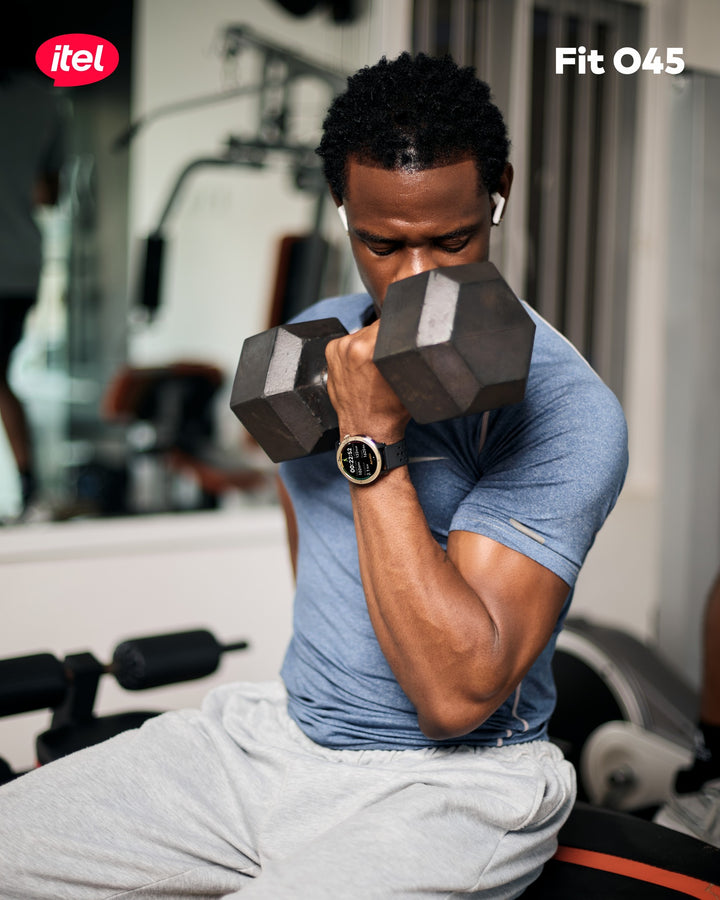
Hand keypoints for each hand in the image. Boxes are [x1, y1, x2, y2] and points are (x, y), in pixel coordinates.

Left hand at [325, 320, 409, 442]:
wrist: (366, 431)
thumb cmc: (389, 411)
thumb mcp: (406, 376)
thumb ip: (404, 349)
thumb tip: (408, 331)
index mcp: (366, 348)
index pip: (388, 322)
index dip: (398, 331)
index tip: (401, 341)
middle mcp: (348, 346)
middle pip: (374, 328)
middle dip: (383, 339)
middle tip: (387, 360)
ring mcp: (336, 351)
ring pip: (361, 335)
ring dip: (368, 345)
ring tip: (374, 367)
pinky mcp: (330, 355)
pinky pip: (349, 344)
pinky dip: (356, 352)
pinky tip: (362, 369)